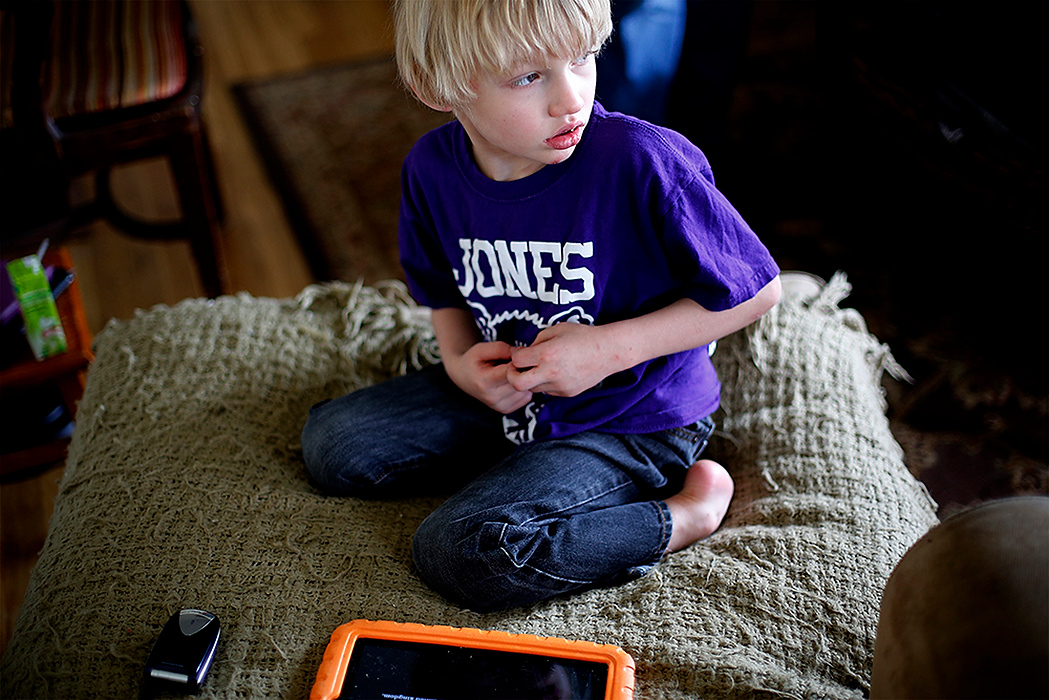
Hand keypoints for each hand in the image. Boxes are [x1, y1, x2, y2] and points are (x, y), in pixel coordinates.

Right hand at [444, 340, 533, 413]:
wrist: (463, 377)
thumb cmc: (473, 360)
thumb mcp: (482, 349)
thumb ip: (502, 349)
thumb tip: (523, 353)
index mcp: (484, 382)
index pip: (511, 372)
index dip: (518, 362)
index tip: (516, 356)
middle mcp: (491, 397)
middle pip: (519, 383)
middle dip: (522, 370)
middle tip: (514, 363)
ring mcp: (498, 406)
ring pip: (525, 391)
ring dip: (523, 380)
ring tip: (511, 372)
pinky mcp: (505, 410)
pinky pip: (526, 398)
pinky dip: (524, 389)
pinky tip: (513, 381)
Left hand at [507, 323, 622, 396]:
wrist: (608, 351)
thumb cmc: (583, 336)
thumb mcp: (557, 329)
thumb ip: (537, 340)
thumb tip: (525, 351)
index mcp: (546, 354)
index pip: (516, 361)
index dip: (514, 356)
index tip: (520, 352)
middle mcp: (551, 373)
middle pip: (517, 384)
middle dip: (513, 376)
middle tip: (518, 368)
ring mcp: (559, 386)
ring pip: (533, 388)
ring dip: (531, 379)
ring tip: (541, 367)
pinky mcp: (567, 393)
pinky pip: (548, 391)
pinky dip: (546, 383)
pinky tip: (556, 372)